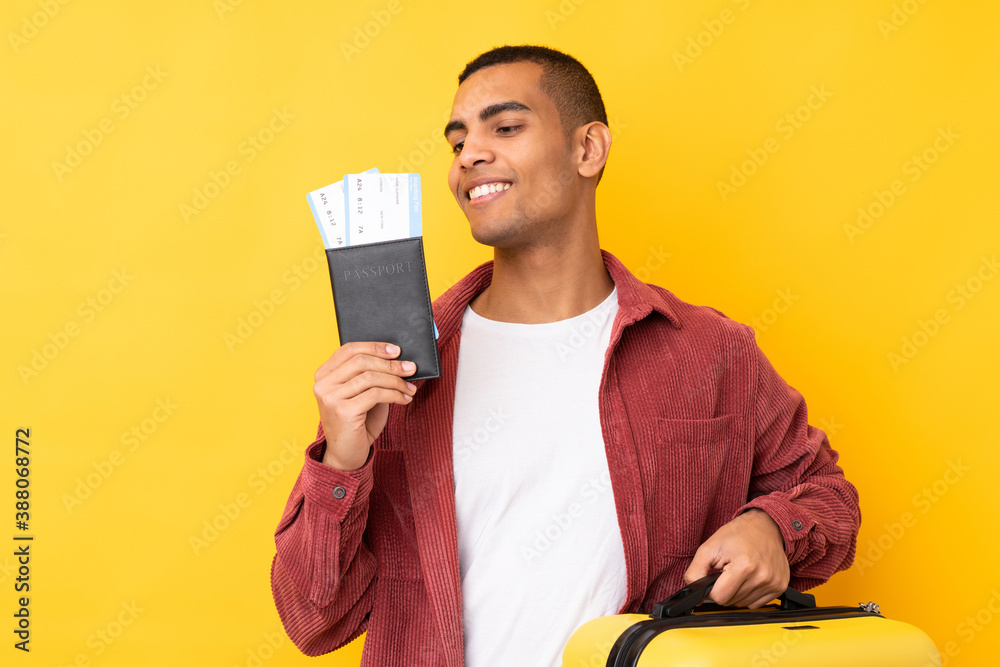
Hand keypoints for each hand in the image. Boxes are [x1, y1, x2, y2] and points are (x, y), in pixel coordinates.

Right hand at [313, 342, 417, 470]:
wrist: (347, 454)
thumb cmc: (357, 422)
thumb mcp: (363, 393)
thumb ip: (372, 375)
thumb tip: (399, 360)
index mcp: (324, 375)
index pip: (349, 350)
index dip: (375, 347)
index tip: (397, 351)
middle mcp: (323, 384)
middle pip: (362, 361)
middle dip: (390, 364)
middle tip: (410, 368)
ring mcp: (331, 398)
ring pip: (371, 377)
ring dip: (396, 381)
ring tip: (409, 388)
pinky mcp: (343, 411)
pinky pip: (375, 394)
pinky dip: (394, 394)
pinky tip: (404, 399)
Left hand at [683, 508, 789, 608]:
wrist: (765, 526)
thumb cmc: (737, 534)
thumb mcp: (709, 548)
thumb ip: (695, 572)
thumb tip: (694, 594)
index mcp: (744, 565)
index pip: (720, 597)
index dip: (712, 589)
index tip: (716, 576)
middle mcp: (762, 576)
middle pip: (731, 602)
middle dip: (725, 588)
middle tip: (729, 569)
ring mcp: (773, 583)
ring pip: (743, 604)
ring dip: (737, 591)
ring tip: (740, 571)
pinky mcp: (780, 587)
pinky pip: (756, 603)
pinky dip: (749, 593)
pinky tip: (750, 577)